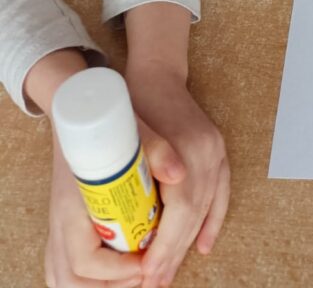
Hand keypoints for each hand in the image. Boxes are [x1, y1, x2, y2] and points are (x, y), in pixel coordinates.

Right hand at [45, 127, 168, 287]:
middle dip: (112, 286)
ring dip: (100, 287)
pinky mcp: (61, 232)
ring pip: (62, 280)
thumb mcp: (135, 135)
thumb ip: (156, 151)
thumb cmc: (109, 129)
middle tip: (146, 275)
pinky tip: (117, 276)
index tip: (145, 264)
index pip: (84, 261)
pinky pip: (61, 273)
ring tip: (136, 275)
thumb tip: (180, 174)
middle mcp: (60, 223)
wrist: (81, 117)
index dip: (116, 271)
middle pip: (70, 281)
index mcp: (72, 205)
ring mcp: (56, 229)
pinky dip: (87, 283)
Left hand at [126, 73, 228, 287]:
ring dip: (190, 243)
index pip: (182, 209)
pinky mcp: (217, 150)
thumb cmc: (137, 103)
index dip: (166, 246)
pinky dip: (213, 221)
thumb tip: (153, 210)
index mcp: (189, 148)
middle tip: (155, 284)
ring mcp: (216, 150)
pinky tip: (203, 246)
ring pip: (207, 207)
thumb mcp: (132, 134)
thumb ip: (147, 161)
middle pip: (195, 214)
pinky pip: (221, 193)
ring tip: (169, 272)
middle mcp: (208, 151)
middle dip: (174, 253)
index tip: (148, 273)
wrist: (156, 73)